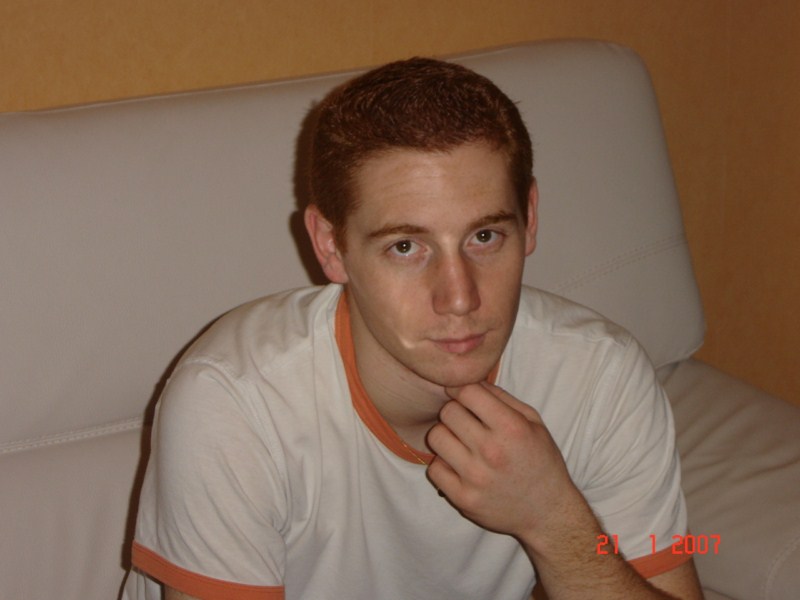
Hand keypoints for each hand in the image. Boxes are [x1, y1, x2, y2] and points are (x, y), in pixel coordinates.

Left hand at [426, 382, 585, 545]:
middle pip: (448, 412)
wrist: (547, 512)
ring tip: (462, 444)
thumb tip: (470, 380)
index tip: (462, 396)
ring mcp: (475, 477)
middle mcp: (492, 451)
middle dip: (456, 413)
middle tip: (466, 423)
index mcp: (512, 428)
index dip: (461, 390)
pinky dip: (444, 465)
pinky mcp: (463, 498)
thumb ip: (502, 397)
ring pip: (436, 437)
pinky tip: (460, 467)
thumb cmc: (541, 462)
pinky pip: (434, 468)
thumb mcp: (533, 422)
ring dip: (446, 437)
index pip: (467, 393)